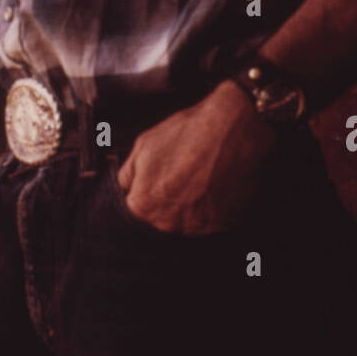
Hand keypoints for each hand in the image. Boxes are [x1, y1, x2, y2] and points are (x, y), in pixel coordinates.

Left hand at [116, 81, 280, 233]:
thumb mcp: (144, 145)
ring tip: (197, 181)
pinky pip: (210, 225)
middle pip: (160, 225)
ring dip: (188, 210)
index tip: (153, 187)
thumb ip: (127, 176)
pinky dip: (210, 211)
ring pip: (185, 227)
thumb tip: (125, 190)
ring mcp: (198, 228)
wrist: (231, 127)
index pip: (135, 217)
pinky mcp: (223, 225)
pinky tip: (212, 187)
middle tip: (178, 181)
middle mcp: (170, 223)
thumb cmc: (187, 133)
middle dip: (164, 206)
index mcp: (145, 206)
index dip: (143, 200)